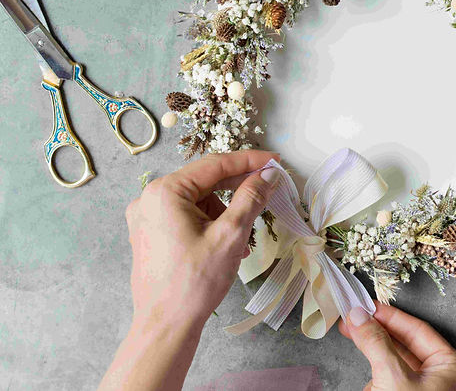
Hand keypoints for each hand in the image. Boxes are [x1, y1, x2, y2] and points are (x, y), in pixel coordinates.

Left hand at [100, 150, 280, 390]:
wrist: (165, 326)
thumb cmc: (194, 282)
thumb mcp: (231, 234)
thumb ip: (251, 197)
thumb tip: (268, 174)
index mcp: (164, 192)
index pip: (215, 165)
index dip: (249, 161)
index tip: (275, 161)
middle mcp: (149, 199)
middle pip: (205, 181)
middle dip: (239, 189)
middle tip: (269, 190)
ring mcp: (146, 217)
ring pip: (198, 200)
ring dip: (226, 211)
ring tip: (243, 237)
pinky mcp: (150, 234)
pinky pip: (186, 216)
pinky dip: (210, 223)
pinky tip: (227, 243)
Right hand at [339, 304, 455, 390]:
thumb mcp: (392, 378)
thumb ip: (376, 343)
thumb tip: (360, 316)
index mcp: (452, 367)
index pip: (417, 330)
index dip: (389, 316)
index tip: (366, 306)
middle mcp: (443, 377)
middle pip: (404, 345)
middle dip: (377, 338)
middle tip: (352, 321)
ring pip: (393, 366)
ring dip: (376, 370)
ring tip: (367, 373)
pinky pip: (389, 383)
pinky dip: (377, 385)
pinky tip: (373, 388)